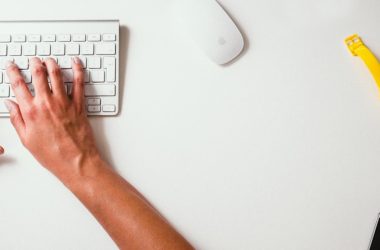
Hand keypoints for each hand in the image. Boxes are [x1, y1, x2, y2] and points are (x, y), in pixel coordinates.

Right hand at [5, 57, 98, 179]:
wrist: (76, 161)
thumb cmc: (52, 154)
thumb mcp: (27, 140)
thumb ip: (16, 119)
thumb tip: (9, 104)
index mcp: (31, 112)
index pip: (18, 85)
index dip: (12, 71)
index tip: (11, 65)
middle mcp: (47, 104)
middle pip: (38, 74)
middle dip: (34, 63)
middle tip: (33, 59)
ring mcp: (64, 103)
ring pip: (57, 74)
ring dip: (52, 63)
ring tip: (49, 59)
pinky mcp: (79, 105)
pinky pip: (79, 83)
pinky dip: (78, 70)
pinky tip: (76, 62)